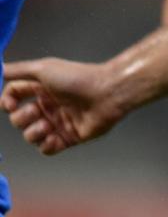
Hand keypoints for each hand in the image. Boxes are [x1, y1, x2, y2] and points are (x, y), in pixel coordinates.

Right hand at [1, 58, 121, 154]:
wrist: (106, 94)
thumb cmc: (78, 78)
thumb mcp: (44, 69)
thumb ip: (19, 71)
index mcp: (42, 89)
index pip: (12, 97)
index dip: (6, 102)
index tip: (9, 104)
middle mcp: (49, 105)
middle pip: (19, 119)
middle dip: (22, 118)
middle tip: (38, 112)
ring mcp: (58, 122)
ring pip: (30, 136)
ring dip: (34, 133)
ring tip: (49, 126)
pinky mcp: (69, 137)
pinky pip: (47, 149)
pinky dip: (46, 146)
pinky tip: (54, 137)